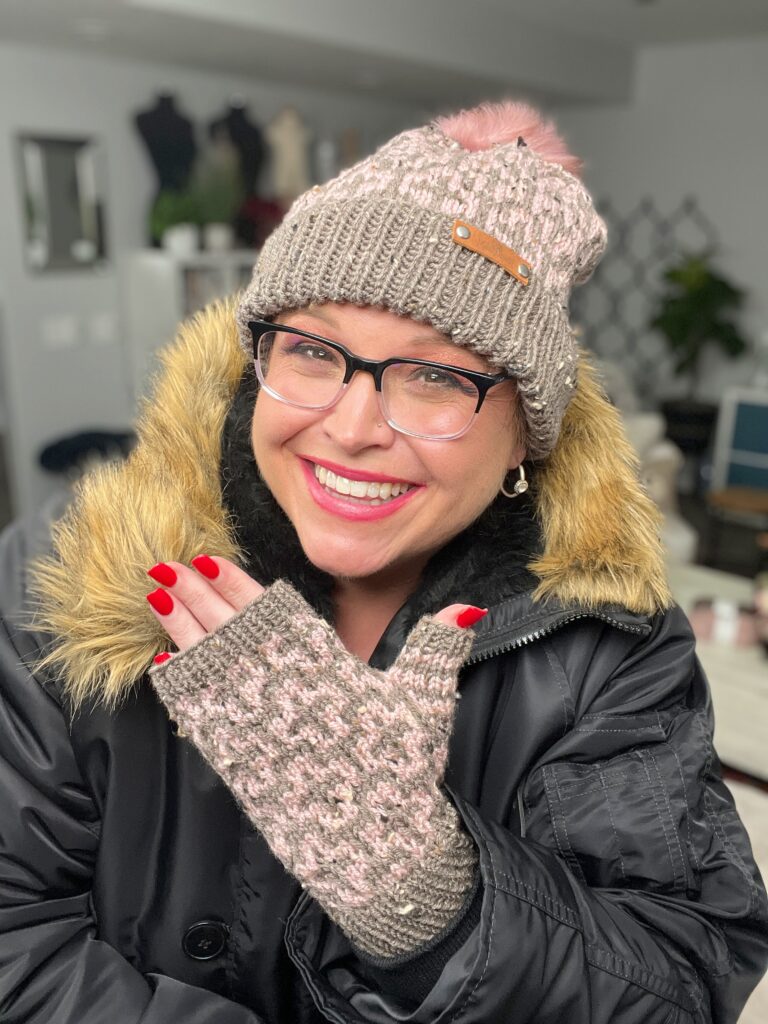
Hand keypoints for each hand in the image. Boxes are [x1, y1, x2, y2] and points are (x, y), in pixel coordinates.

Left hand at [144, 566, 485, 956]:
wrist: (375, 850)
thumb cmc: (401, 774)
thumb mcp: (425, 705)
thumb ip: (438, 648)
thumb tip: (466, 607)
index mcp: (327, 672)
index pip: (275, 616)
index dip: (242, 587)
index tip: (214, 562)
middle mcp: (284, 694)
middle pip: (232, 634)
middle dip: (199, 597)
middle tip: (169, 566)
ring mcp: (255, 728)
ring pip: (210, 668)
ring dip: (181, 630)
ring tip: (158, 597)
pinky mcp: (238, 764)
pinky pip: (199, 718)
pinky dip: (181, 690)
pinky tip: (165, 666)